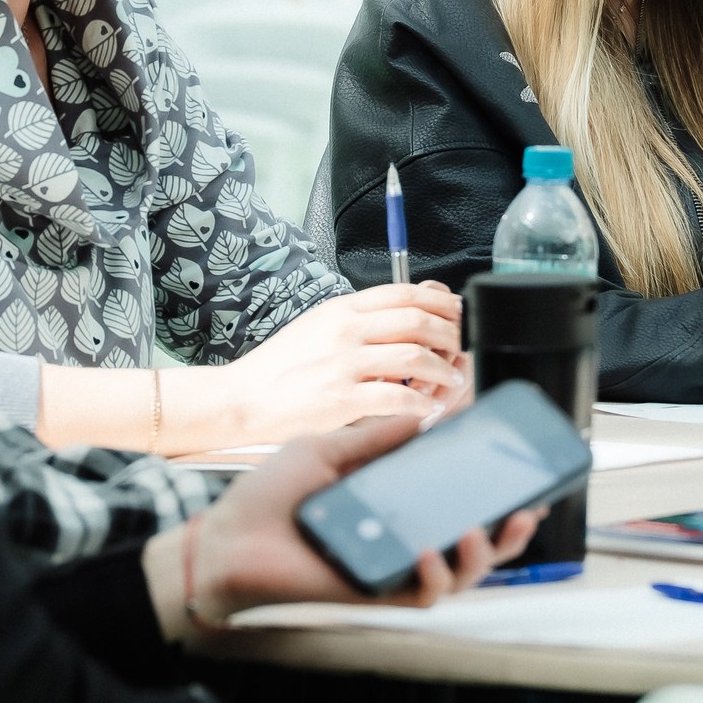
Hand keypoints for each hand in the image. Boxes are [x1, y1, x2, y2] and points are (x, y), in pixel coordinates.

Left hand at [171, 415, 539, 626]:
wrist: (223, 539)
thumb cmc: (267, 498)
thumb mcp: (325, 449)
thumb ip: (375, 435)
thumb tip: (425, 415)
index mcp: (392, 505)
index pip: (454, 502)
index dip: (494, 492)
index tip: (522, 471)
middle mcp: (399, 538)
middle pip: (473, 545)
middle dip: (510, 534)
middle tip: (527, 511)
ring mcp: (390, 568)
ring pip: (459, 575)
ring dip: (482, 557)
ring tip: (479, 530)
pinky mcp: (373, 593)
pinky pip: (421, 594)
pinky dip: (436, 575)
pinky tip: (431, 552)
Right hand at [176, 283, 466, 449]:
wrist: (241, 400)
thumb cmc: (280, 368)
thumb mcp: (320, 327)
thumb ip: (361, 320)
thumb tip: (407, 316)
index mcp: (343, 309)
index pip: (406, 293)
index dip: (443, 301)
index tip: (459, 313)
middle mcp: (346, 330)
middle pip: (418, 321)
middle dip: (451, 335)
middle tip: (462, 349)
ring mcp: (344, 364)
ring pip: (414, 358)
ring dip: (443, 371)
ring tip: (451, 381)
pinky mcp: (341, 399)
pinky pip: (397, 399)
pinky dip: (421, 405)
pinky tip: (428, 409)